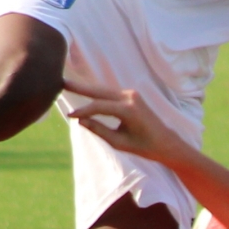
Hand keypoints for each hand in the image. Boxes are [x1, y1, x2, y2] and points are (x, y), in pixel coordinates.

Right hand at [67, 86, 189, 163]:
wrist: (166, 142)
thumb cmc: (143, 146)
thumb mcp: (119, 142)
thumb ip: (99, 130)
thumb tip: (80, 120)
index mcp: (128, 110)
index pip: (99, 106)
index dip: (82, 110)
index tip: (68, 115)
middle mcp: (130, 97)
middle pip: (100, 91)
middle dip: (80, 87)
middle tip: (62, 82)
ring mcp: (131, 94)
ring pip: (104, 90)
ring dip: (87, 88)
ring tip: (69, 84)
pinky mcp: (131, 95)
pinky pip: (110, 93)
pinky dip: (96, 93)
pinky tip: (84, 91)